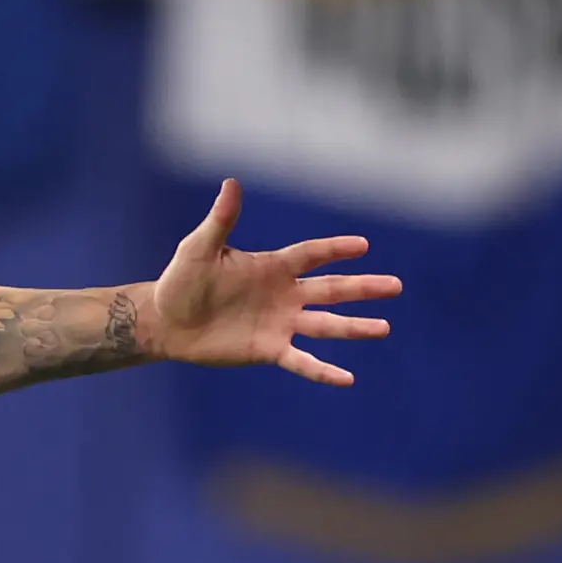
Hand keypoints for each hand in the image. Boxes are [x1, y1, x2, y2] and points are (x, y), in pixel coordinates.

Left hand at [143, 179, 399, 386]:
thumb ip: (221, 220)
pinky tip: (347, 379)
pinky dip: (323, 371)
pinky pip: (302, 361)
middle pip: (332, 289)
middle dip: (363, 288)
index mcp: (273, 267)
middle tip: (396, 286)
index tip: (363, 245)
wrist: (166, 322)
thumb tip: (231, 183)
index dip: (336, 249)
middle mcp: (284, 294)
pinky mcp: (269, 350)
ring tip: (384, 328)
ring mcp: (280, 323)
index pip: (312, 255)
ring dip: (354, 328)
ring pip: (326, 325)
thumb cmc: (181, 281)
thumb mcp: (200, 248)